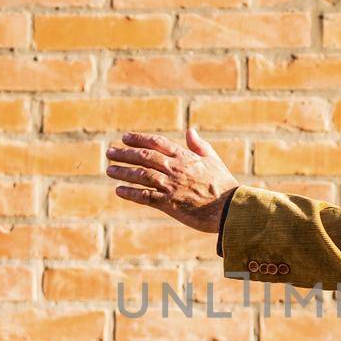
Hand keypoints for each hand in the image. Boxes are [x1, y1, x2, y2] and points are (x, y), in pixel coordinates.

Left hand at [105, 127, 239, 234]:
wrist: (230, 209)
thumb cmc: (224, 185)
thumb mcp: (214, 160)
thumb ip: (199, 145)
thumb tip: (190, 131)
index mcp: (186, 157)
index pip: (158, 143)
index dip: (139, 139)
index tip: (125, 137)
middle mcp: (176, 169)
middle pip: (145, 157)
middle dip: (125, 154)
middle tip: (109, 152)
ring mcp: (171, 186)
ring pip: (142, 175)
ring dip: (123, 172)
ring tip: (109, 170)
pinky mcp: (170, 204)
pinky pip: (145, 197)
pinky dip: (131, 193)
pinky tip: (119, 190)